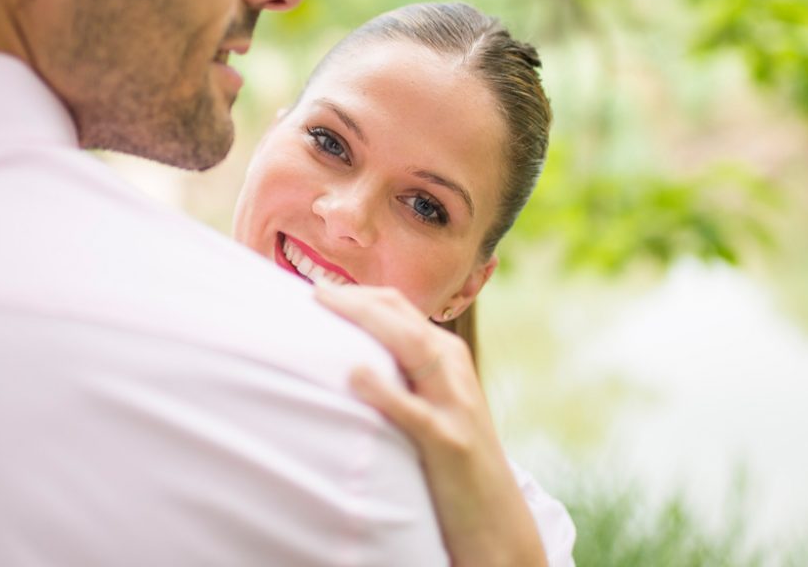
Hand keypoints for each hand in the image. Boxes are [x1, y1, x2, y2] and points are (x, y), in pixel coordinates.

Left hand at [314, 283, 546, 566]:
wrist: (494, 517)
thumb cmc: (451, 461)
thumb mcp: (432, 405)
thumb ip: (404, 375)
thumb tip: (352, 354)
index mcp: (448, 357)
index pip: (400, 308)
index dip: (359, 294)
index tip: (319, 290)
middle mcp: (453, 370)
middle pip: (402, 317)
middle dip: (356, 299)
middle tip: (313, 292)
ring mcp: (454, 404)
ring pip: (412, 346)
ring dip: (366, 321)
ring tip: (325, 307)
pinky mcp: (449, 443)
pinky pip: (414, 410)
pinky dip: (384, 390)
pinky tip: (355, 374)